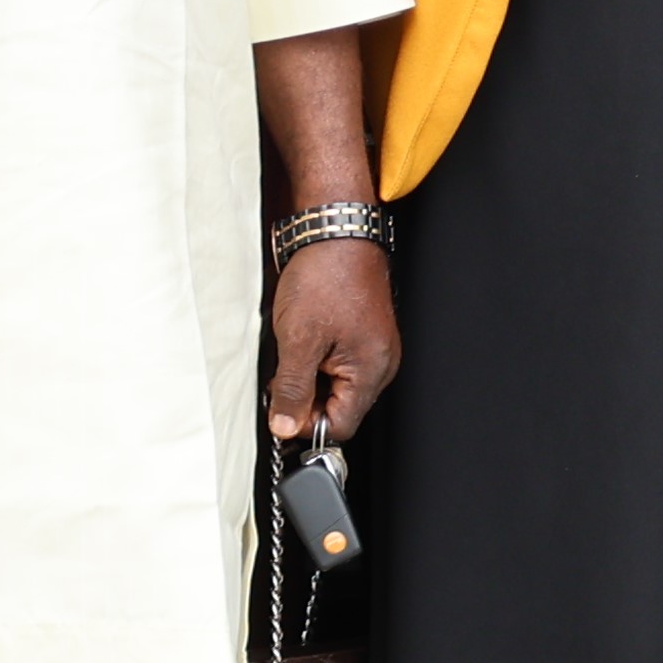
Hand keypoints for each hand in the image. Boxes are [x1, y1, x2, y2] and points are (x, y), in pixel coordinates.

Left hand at [264, 240, 398, 445]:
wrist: (336, 235)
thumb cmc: (326, 278)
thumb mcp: (298, 341)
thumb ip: (292, 390)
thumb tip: (285, 427)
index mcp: (372, 369)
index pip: (340, 426)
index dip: (305, 423)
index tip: (280, 408)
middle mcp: (381, 363)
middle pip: (341, 409)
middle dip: (306, 400)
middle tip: (282, 375)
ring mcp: (375, 349)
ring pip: (338, 388)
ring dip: (310, 380)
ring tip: (294, 351)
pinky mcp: (366, 336)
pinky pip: (341, 366)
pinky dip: (318, 363)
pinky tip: (305, 342)